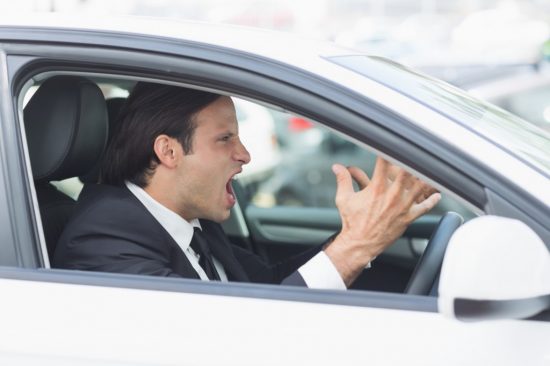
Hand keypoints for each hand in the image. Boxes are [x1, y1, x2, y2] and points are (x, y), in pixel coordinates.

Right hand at [324, 157, 440, 286]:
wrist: (360, 244)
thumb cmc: (352, 222)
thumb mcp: (344, 199)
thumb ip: (343, 180)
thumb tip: (336, 167)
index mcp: (376, 189)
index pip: (384, 164)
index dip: (389, 152)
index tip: (394, 144)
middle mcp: (391, 196)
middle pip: (407, 173)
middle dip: (412, 161)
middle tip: (419, 151)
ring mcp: (401, 207)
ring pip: (419, 188)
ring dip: (425, 177)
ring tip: (432, 168)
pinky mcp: (408, 218)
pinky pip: (424, 208)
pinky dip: (432, 201)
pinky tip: (437, 194)